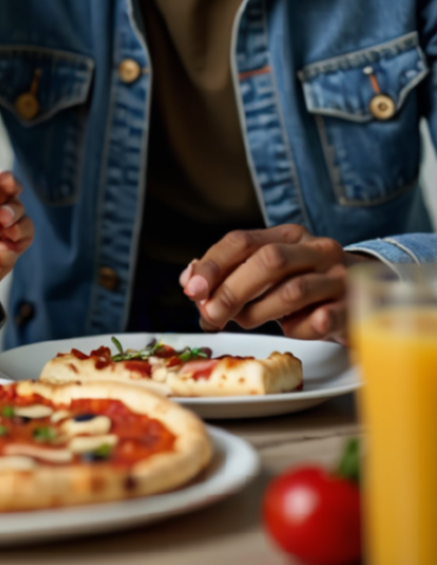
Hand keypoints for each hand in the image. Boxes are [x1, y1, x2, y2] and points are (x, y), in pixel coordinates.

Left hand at [0, 181, 34, 305]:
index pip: (7, 187)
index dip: (8, 182)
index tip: (2, 179)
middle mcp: (3, 220)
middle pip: (18, 204)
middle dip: (13, 205)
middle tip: (1, 212)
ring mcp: (7, 241)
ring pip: (26, 227)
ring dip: (17, 227)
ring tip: (3, 230)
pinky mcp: (4, 263)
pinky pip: (13, 255)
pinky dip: (6, 253)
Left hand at [178, 224, 370, 342]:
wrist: (373, 297)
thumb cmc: (306, 288)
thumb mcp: (267, 275)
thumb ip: (229, 274)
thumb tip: (191, 282)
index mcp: (288, 235)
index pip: (242, 240)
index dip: (213, 264)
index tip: (191, 289)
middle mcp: (316, 250)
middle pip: (268, 260)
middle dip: (232, 290)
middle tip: (210, 315)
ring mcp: (340, 278)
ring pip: (293, 290)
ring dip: (258, 312)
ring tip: (244, 322)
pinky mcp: (356, 308)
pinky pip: (323, 320)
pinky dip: (300, 328)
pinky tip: (292, 329)